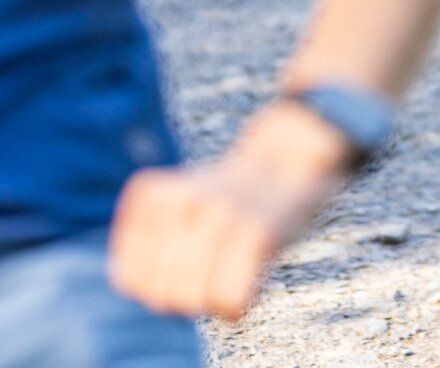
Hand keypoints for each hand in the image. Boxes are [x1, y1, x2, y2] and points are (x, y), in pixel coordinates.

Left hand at [108, 101, 348, 321]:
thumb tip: (141, 289)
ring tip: (226, 278)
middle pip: (160, 293)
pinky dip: (236, 305)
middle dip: (182, 300)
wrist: (292, 156)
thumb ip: (150, 246)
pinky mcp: (258, 231)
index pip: (127, 277)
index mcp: (153, 194)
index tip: (178, 270)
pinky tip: (247, 286)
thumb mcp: (178, 205)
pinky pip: (229, 299)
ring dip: (209, 304)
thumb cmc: (231, 197)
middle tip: (207, 274)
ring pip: (191, 298)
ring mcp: (221, 213)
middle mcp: (182, 200)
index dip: (153, 289)